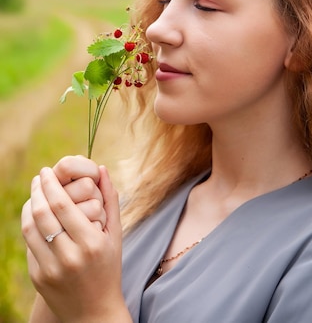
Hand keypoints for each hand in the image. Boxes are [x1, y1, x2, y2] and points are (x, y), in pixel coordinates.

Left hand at [22, 165, 130, 321]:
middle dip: (38, 190)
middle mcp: (69, 256)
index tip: (47, 171)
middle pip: (44, 213)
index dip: (51, 185)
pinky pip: (29, 245)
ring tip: (34, 193)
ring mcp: (51, 269)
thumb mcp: (116, 235)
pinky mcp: (38, 278)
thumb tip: (101, 169)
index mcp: (91, 243)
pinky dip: (30, 226)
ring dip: (29, 206)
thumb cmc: (108, 267)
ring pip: (31, 228)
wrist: (93, 312)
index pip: (63, 205)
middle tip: (39, 177)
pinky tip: (35, 215)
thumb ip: (110, 200)